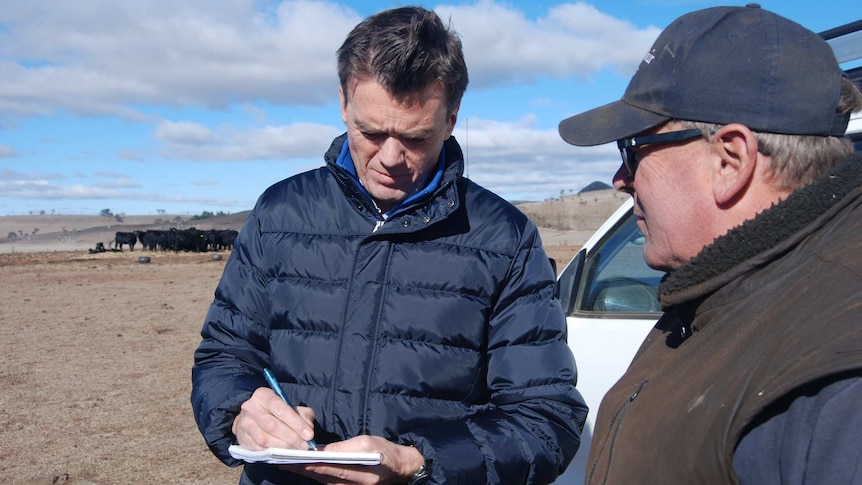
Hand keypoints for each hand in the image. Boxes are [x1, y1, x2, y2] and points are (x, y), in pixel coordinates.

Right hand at [232, 387, 316, 449]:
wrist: (251, 418)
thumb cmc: (275, 411)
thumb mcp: (290, 407)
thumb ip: (302, 414)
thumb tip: (308, 427)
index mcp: (263, 395)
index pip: (281, 409)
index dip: (296, 423)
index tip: (309, 435)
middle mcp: (251, 408)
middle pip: (272, 425)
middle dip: (291, 437)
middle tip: (304, 446)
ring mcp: (244, 424)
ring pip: (264, 439)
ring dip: (282, 447)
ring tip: (295, 451)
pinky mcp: (242, 438)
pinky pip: (257, 448)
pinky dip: (272, 452)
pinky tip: (282, 454)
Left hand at [286, 435, 424, 484]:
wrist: (400, 467)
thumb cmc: (384, 452)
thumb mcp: (365, 443)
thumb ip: (341, 448)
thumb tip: (318, 451)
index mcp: (353, 475)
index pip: (321, 469)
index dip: (302, 463)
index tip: (285, 458)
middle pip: (316, 475)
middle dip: (296, 467)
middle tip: (276, 458)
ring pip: (318, 477)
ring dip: (301, 469)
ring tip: (283, 459)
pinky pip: (324, 478)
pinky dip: (311, 470)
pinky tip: (300, 464)